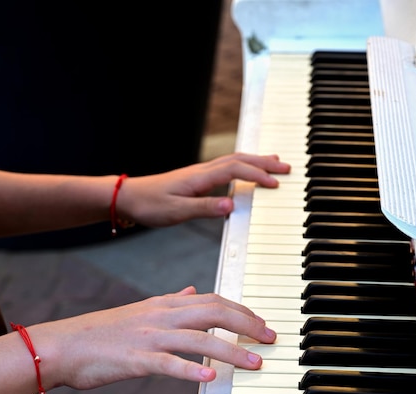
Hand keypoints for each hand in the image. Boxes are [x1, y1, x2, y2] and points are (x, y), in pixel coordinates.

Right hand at [35, 286, 276, 390]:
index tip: (262, 323)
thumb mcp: (141, 309)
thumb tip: (191, 291)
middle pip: (215, 313)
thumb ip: (170, 301)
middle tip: (270, 338)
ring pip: (200, 339)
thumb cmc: (102, 332)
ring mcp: (149, 337)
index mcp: (164, 304)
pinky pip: (169, 364)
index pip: (213, 300)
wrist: (63, 345)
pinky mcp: (136, 360)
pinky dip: (192, 370)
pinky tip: (212, 378)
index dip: (242, 310)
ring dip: (232, 350)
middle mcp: (161, 316)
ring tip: (255, 362)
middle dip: (248, 325)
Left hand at [116, 152, 290, 226]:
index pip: (236, 170)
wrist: (128, 197)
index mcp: (200, 177)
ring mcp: (200, 173)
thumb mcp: (177, 211)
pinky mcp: (197, 179)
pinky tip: (246, 173)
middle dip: (265, 163)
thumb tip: (231, 206)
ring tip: (275, 163)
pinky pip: (227, 168)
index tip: (275, 184)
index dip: (257, 175)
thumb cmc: (150, 204)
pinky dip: (243, 167)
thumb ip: (204, 208)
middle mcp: (202, 171)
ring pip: (234, 161)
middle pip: (240, 160)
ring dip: (256, 161)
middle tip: (287, 167)